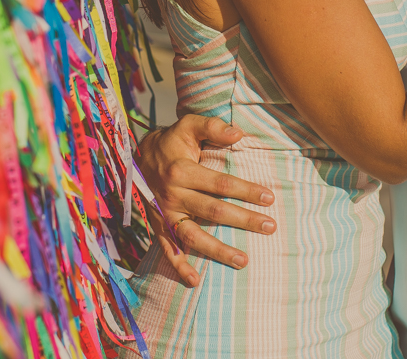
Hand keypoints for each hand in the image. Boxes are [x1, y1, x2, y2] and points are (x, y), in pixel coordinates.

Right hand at [136, 115, 274, 286]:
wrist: (136, 157)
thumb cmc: (172, 141)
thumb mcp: (188, 126)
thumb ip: (212, 127)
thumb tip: (239, 133)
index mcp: (182, 170)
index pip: (220, 183)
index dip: (246, 190)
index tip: (269, 198)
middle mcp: (173, 194)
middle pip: (213, 211)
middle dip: (243, 220)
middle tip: (270, 227)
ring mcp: (165, 213)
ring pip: (193, 235)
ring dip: (217, 250)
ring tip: (243, 261)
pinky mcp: (158, 225)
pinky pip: (168, 248)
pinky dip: (179, 266)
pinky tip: (195, 281)